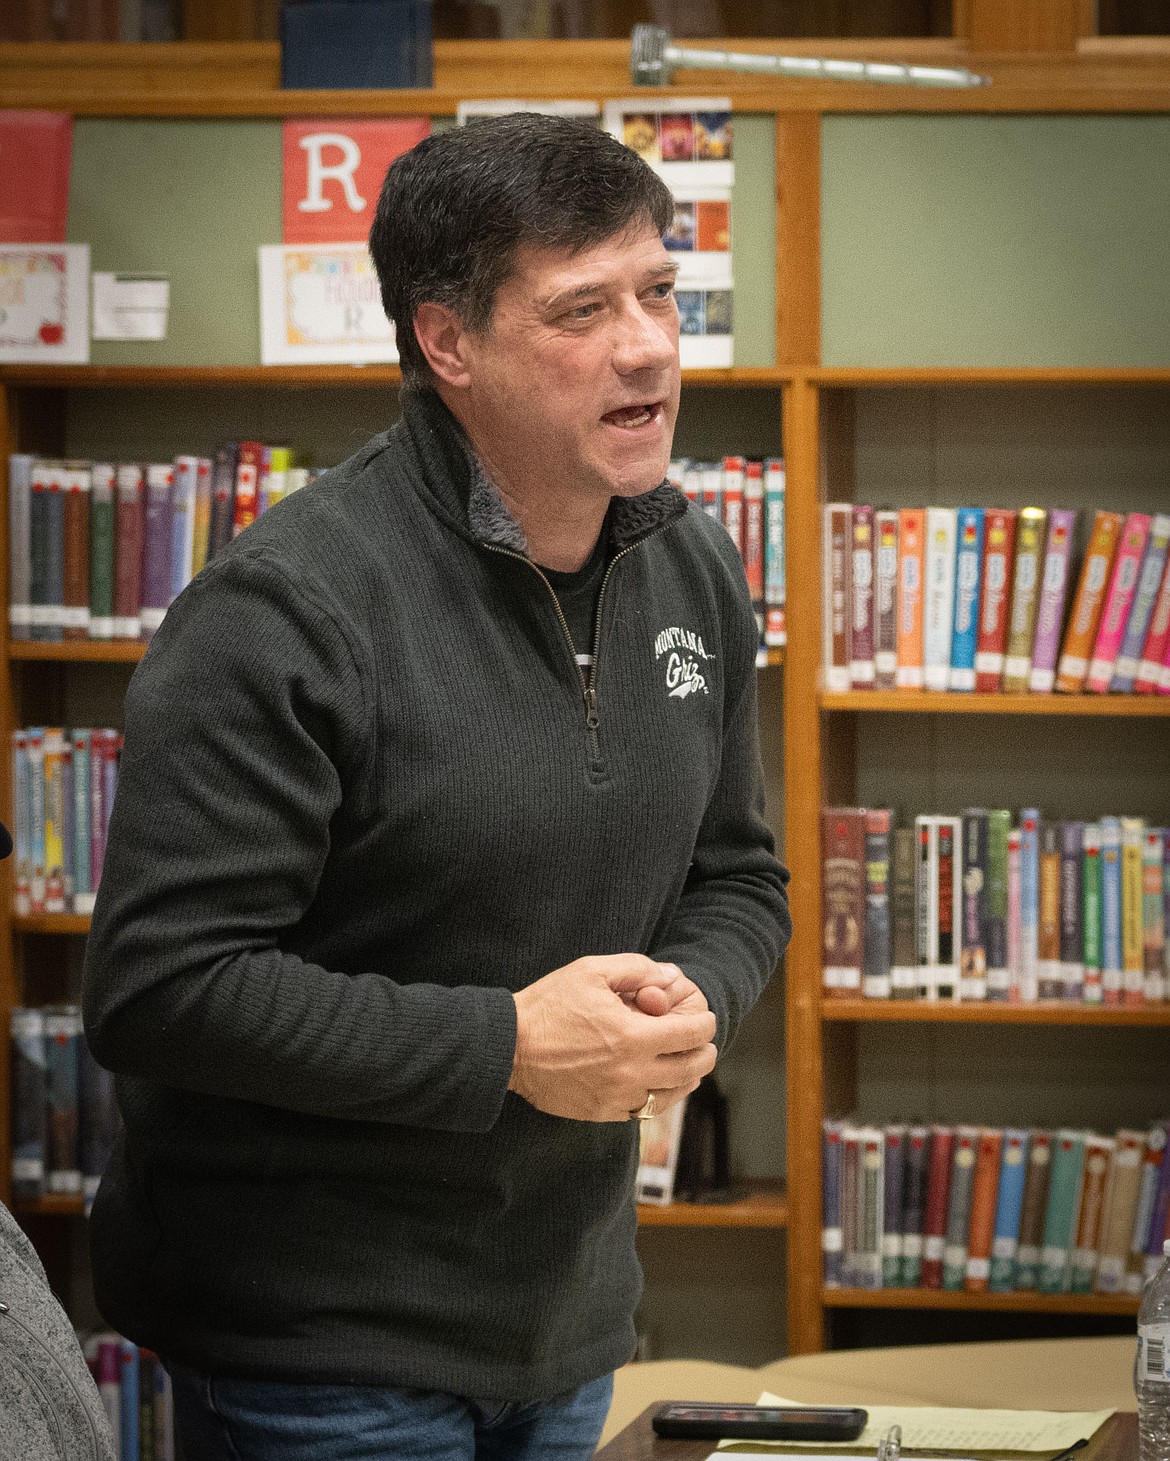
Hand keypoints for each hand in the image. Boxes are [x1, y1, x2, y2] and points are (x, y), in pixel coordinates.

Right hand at [509, 954, 716, 1122]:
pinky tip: (655, 1084)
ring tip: (685, 1064)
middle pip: (692, 1068)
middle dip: (703, 1052)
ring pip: (673, 1095)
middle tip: (700, 1042)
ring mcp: (618, 1097)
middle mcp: (632, 1072)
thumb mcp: (591, 971)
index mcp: (634, 1036)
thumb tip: (669, 976)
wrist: (509, 1048)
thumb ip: (636, 969)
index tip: (703, 1018)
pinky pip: (645, 1111)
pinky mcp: (603, 1113)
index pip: (693, 1035)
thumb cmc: (549, 1005)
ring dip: (686, 1077)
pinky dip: (658, 1097)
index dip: (705, 1023)